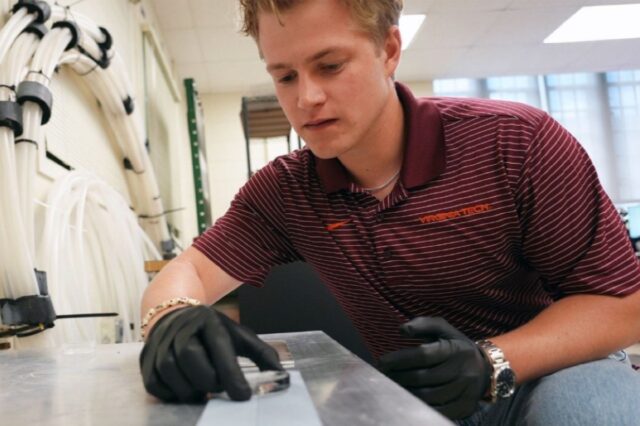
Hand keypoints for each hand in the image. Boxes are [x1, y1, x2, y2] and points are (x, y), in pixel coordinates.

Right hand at [140, 305, 282, 401]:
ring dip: (190, 390)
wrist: (174, 314)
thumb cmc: (211, 330)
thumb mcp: (238, 335)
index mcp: (208, 321)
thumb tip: (282, 376)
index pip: (219, 349)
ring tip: (204, 391)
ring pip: (171, 373)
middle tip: (219, 387)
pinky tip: (186, 390)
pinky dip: (171, 394)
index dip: (232, 375)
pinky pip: (155, 384)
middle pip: (191, 359)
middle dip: (208, 380)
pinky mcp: (146, 359)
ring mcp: (160, 343)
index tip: (243, 396)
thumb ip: (261, 354)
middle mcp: (181, 328)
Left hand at [378, 317, 489, 419]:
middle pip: (422, 377)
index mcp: (455, 349)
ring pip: (428, 396)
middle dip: (398, 376)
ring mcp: (465, 391)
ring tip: (393, 386)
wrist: (485, 369)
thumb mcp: (443, 329)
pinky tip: (408, 398)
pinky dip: (419, 405)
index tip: (382, 362)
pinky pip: (437, 410)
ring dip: (405, 392)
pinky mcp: (464, 407)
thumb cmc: (455, 346)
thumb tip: (402, 330)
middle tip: (384, 375)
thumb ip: (422, 324)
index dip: (400, 359)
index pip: (423, 355)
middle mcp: (463, 370)